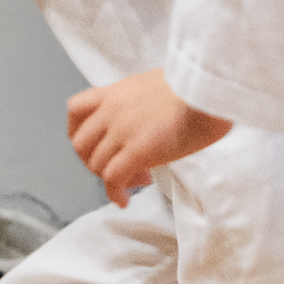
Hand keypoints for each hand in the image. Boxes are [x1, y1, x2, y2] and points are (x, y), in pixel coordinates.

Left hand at [68, 69, 231, 206]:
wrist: (207, 93)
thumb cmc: (194, 87)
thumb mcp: (155, 83)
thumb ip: (138, 99)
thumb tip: (143, 114)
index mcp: (115, 91)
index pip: (75, 109)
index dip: (77, 132)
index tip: (93, 145)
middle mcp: (111, 110)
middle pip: (80, 143)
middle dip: (93, 161)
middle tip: (117, 167)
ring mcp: (121, 131)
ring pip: (96, 164)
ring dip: (110, 179)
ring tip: (136, 180)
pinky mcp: (136, 151)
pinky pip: (112, 180)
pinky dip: (115, 194)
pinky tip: (124, 200)